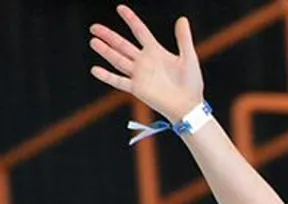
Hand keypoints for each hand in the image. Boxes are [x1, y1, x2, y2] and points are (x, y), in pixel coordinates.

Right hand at [89, 5, 203, 122]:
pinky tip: (95, 70)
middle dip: (109, 36)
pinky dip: (107, 76)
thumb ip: (184, 39)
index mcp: (156, 52)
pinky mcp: (137, 88)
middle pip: (122, 45)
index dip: (131, 20)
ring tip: (93, 41)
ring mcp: (139, 75)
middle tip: (94, 27)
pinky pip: (119, 81)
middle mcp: (145, 62)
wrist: (189, 106)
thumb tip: (183, 19)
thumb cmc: (192, 84)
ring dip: (106, 51)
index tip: (120, 8)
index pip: (140, 32)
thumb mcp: (189, 58)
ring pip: (118, 60)